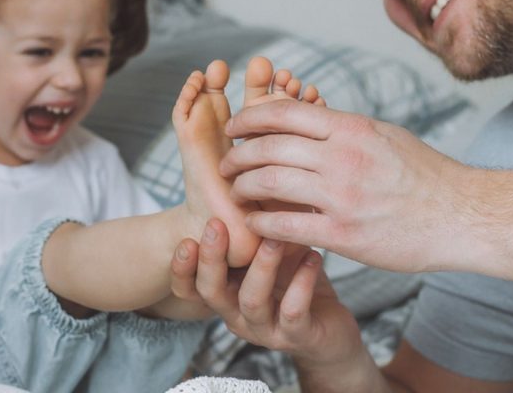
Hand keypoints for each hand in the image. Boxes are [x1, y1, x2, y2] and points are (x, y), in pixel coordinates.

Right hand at [170, 218, 365, 367]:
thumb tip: (243, 175)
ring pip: (252, 301)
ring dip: (261, 266)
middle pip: (211, 292)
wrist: (330, 330)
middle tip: (215, 225)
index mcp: (224, 294)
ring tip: (273, 237)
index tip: (186, 238)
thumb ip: (252, 230)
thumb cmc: (293, 282)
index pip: (189, 287)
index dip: (181, 268)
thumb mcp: (267, 253)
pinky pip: (293, 312)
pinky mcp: (296, 337)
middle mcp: (237, 314)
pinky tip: (312, 258)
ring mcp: (265, 329)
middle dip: (211, 258)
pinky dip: (301, 283)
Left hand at [219, 99, 478, 273]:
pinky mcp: (343, 234)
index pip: (284, 113)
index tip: (235, 126)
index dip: (250, 117)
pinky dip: (261, 223)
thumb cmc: (426, 176)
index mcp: (351, 129)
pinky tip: (254, 224)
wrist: (462, 217)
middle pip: (268, 147)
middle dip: (237, 154)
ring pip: (268, 183)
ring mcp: (341, 196)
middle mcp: (343, 158)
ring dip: (242, 186)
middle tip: (226, 163)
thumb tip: (308, 117)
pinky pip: (285, 226)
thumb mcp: (385, 135)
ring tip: (235, 191)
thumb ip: (343, 129)